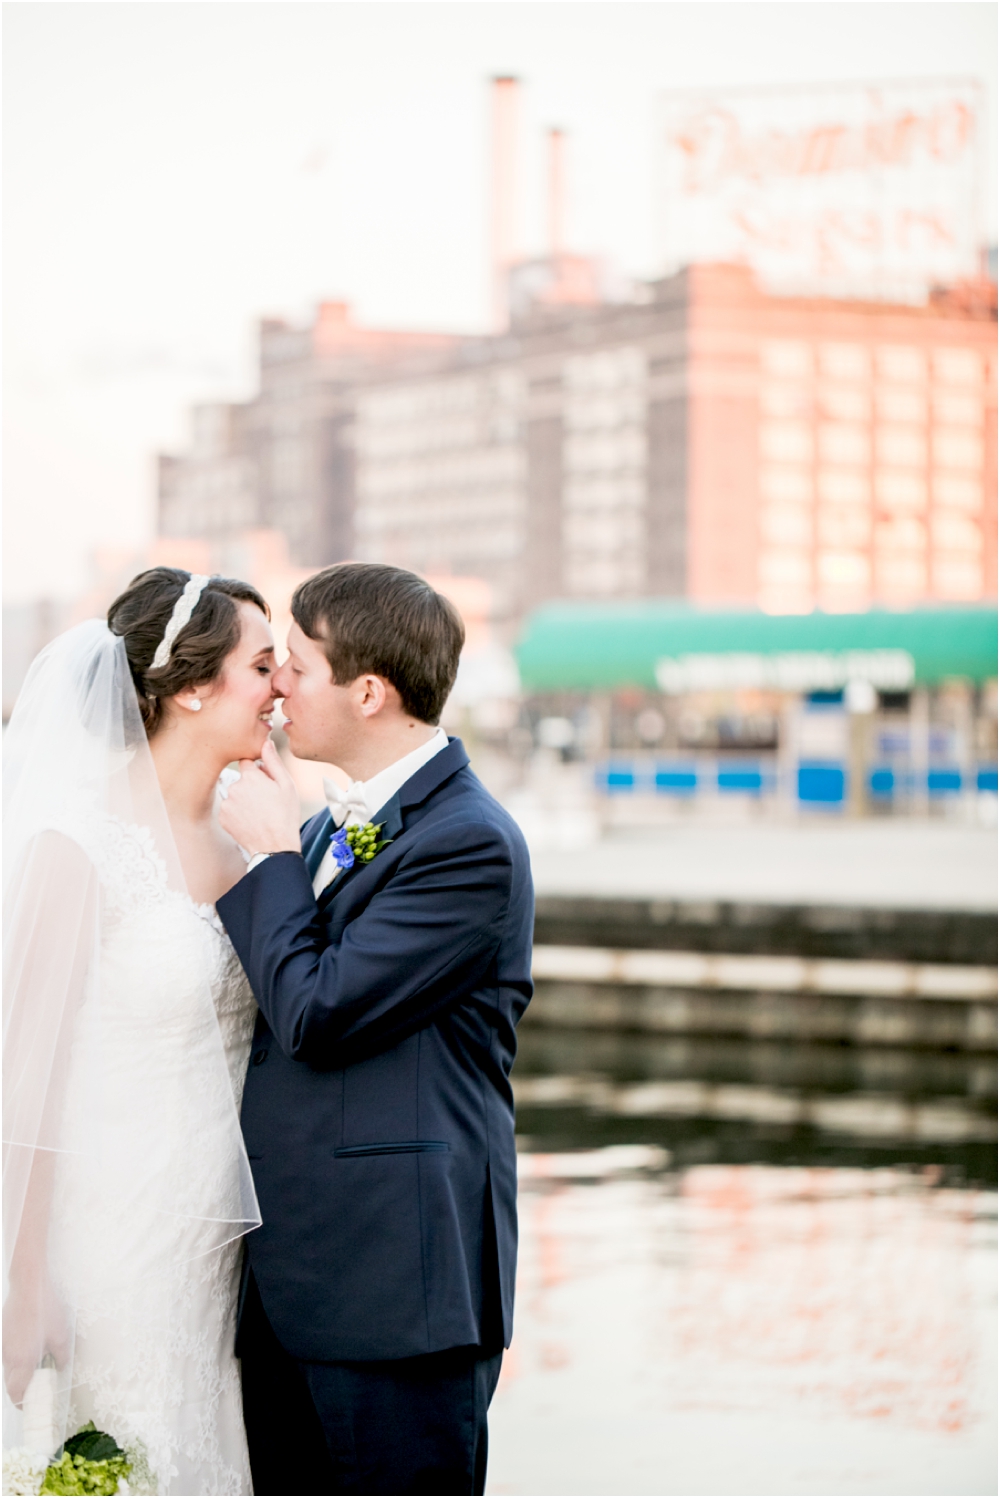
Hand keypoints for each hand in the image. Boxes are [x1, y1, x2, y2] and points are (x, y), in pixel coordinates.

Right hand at [2, 1273, 70, 1406]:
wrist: (29, 1286)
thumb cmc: (46, 1310)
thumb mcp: (61, 1335)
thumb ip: (60, 1356)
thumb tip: (60, 1367)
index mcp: (22, 1362)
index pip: (16, 1392)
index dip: (22, 1403)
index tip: (30, 1406)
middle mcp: (9, 1357)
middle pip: (10, 1383)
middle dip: (21, 1390)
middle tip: (35, 1390)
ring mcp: (4, 1345)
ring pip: (8, 1368)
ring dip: (19, 1373)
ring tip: (36, 1369)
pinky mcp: (4, 1334)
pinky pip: (9, 1354)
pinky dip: (17, 1359)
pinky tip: (31, 1349)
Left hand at [218, 739, 301, 858]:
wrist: (274, 846)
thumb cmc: (285, 815)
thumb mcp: (286, 785)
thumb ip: (273, 761)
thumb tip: (266, 742)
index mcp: (250, 776)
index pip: (247, 762)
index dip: (257, 771)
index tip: (265, 782)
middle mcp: (234, 787)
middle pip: (241, 779)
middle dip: (251, 786)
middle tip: (266, 801)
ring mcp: (227, 803)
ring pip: (235, 794)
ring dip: (244, 800)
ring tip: (259, 813)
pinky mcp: (223, 817)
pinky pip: (230, 809)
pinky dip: (238, 813)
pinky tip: (250, 821)